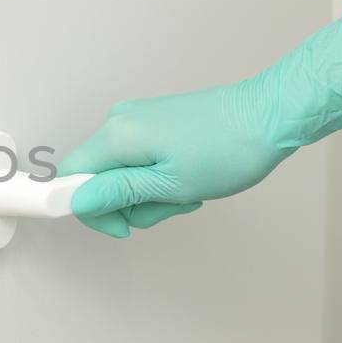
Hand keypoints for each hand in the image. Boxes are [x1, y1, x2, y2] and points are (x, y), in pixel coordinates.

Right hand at [60, 13, 341, 237]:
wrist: (271, 114)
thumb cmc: (227, 150)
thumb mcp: (169, 185)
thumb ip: (117, 193)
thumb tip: (76, 201)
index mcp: (116, 136)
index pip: (70, 177)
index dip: (88, 209)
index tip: (123, 228)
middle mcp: (119, 121)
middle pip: (97, 178)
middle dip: (130, 204)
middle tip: (172, 205)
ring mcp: (139, 119)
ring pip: (123, 174)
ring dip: (151, 194)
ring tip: (189, 191)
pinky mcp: (156, 121)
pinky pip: (141, 160)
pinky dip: (161, 178)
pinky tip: (191, 178)